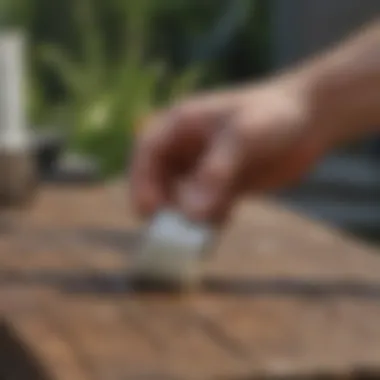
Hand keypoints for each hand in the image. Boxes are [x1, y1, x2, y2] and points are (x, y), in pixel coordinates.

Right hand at [130, 78, 329, 222]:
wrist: (311, 120)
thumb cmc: (275, 115)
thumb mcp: (245, 136)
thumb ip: (217, 171)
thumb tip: (191, 214)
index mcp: (183, 124)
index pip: (147, 151)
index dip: (141, 181)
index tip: (149, 211)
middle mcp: (189, 146)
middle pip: (159, 178)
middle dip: (164, 204)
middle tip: (176, 228)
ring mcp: (205, 167)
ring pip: (182, 197)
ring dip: (188, 215)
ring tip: (205, 227)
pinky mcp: (223, 185)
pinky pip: (206, 207)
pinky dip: (209, 218)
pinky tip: (224, 220)